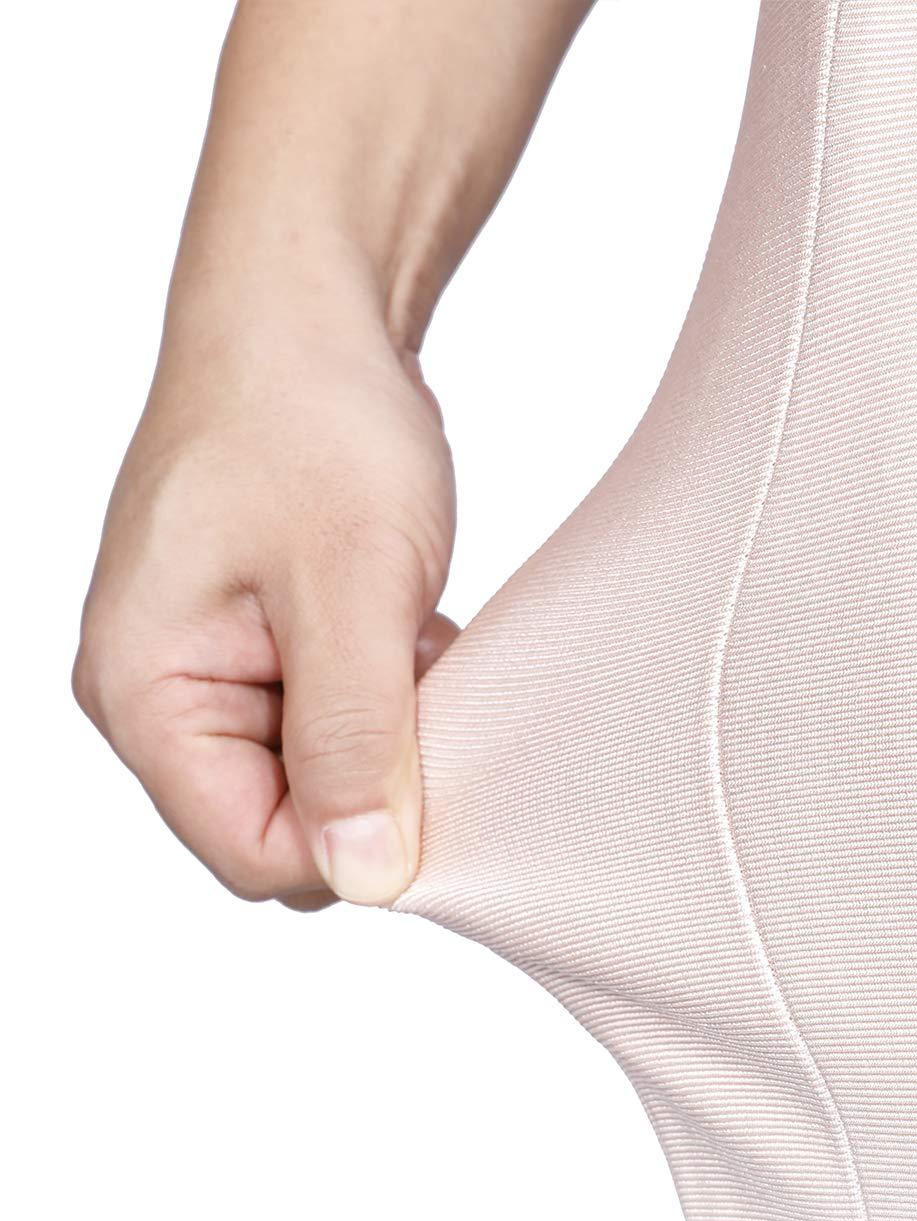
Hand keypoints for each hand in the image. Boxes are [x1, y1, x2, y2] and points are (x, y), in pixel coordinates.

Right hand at [73, 307, 457, 908]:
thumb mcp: (350, 591)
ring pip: (316, 783)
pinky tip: (409, 634)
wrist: (309, 305)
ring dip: (386, 740)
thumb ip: (353, 742)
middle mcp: (155, 697)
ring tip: (410, 644)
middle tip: (424, 693)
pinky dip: (385, 702)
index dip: (355, 843)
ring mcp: (204, 675)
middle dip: (370, 788)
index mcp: (142, 693)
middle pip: (281, 829)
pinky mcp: (253, 652)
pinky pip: (329, 730)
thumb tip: (366, 878)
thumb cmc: (312, 418)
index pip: (252, 855)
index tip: (434, 779)